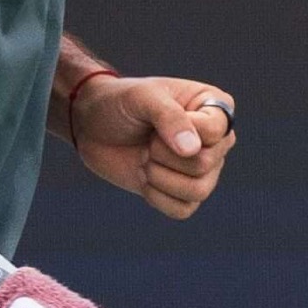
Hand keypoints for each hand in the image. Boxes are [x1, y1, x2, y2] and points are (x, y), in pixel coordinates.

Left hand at [70, 72, 236, 218]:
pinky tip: (144, 177)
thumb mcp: (143, 97)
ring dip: (159, 176)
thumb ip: (169, 117)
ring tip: (145, 159)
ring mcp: (203, 170)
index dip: (183, 130)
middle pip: (205, 163)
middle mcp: (216, 141)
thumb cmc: (120, 102)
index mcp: (215, 109)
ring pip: (198, 191)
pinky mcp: (184, 194)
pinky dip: (156, 196)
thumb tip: (192, 150)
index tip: (158, 119)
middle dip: (163, 154)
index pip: (216, 131)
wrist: (91, 126)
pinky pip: (183, 210)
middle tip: (148, 141)